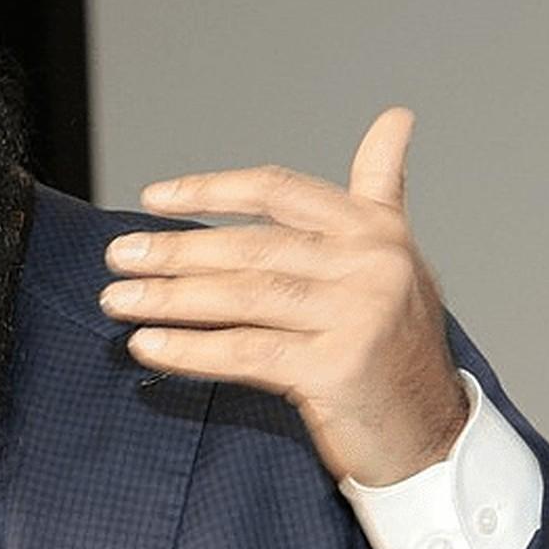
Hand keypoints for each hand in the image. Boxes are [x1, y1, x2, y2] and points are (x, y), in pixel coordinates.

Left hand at [99, 107, 467, 486]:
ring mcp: (358, 315)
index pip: (277, 191)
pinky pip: (247, 351)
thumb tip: (396, 116)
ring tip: (118, 299)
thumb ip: (379, 189)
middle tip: (117, 256)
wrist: (431, 432)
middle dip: (175, 252)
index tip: (153, 199)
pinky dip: (191, 349)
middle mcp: (371, 264)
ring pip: (244, 297)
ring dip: (170, 298)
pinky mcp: (339, 368)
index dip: (210, 190)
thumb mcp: (394, 257)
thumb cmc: (394, 343)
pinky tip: (149, 345)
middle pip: (252, 247)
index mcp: (375, 229)